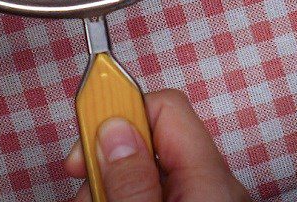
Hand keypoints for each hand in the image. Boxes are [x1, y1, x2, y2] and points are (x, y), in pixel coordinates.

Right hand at [64, 89, 250, 201]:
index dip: (121, 107)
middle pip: (150, 139)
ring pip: (147, 170)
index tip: (85, 123)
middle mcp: (213, 186)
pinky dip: (128, 196)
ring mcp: (205, 200)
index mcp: (210, 179)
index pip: (165, 105)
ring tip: (89, 201)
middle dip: (107, 155)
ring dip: (111, 183)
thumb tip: (113, 129)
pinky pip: (156, 191)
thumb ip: (133, 179)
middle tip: (84, 183)